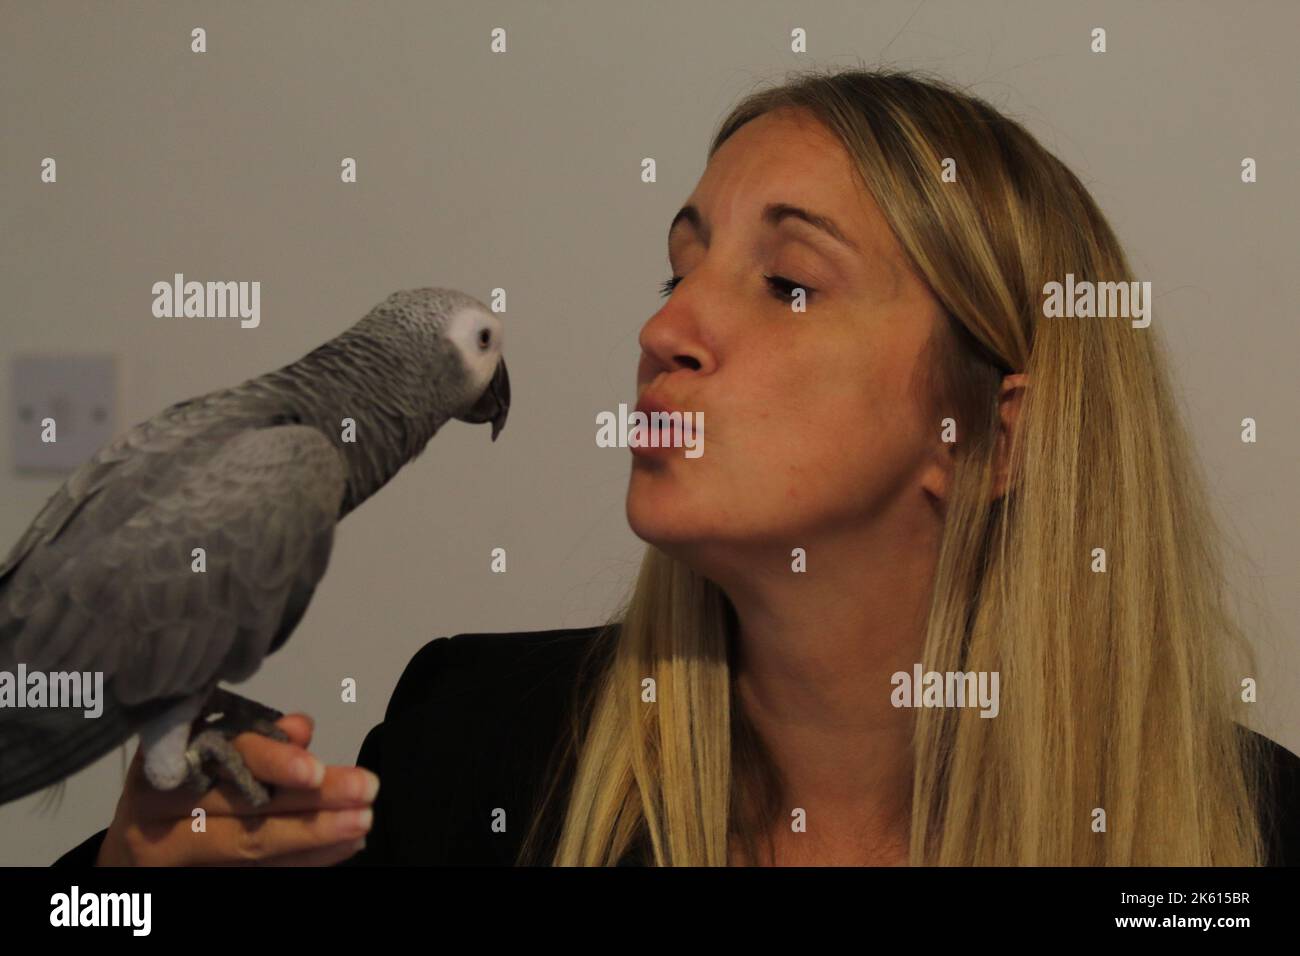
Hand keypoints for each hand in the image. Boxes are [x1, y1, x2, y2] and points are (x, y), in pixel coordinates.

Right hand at [95, 714, 376, 865]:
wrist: (135, 841)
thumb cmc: (182, 779)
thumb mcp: (208, 745)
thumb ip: (256, 738)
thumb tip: (299, 729)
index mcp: (164, 757)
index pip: (222, 754)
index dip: (270, 760)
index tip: (314, 766)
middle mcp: (157, 807)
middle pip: (241, 806)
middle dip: (310, 800)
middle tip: (365, 789)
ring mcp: (171, 851)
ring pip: (248, 845)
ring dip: (315, 835)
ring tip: (362, 821)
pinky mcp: (192, 878)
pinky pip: (254, 873)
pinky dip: (304, 859)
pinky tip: (343, 846)